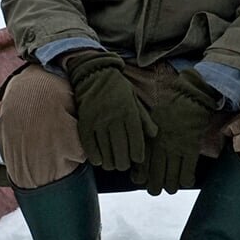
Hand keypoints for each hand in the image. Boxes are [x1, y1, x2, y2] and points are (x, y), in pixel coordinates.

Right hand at [66, 52, 152, 171]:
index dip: (137, 155)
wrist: (96, 75)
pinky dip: (95, 157)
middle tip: (123, 164)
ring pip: (105, 152)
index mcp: (130, 113)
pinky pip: (89, 146)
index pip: (136, 142)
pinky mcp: (85, 123)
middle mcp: (114, 119)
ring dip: (110, 162)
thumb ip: (144, 119)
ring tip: (112, 164)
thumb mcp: (135, 101)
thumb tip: (154, 134)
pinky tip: (99, 160)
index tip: (137, 159)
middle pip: (121, 151)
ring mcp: (98, 122)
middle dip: (123, 162)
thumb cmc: (119, 90)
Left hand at [143, 70, 222, 194]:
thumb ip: (140, 135)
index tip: (141, 179)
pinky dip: (186, 181)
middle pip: (154, 181)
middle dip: (155, 188)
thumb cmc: (166, 105)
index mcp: (146, 142)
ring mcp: (175, 150)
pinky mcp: (191, 149)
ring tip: (171, 185)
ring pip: (171, 182)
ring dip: (171, 187)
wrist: (187, 96)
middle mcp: (159, 149)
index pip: (139, 172)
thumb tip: (133, 150)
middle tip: (156, 187)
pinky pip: (187, 174)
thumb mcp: (146, 117)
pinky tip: (186, 180)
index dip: (140, 180)